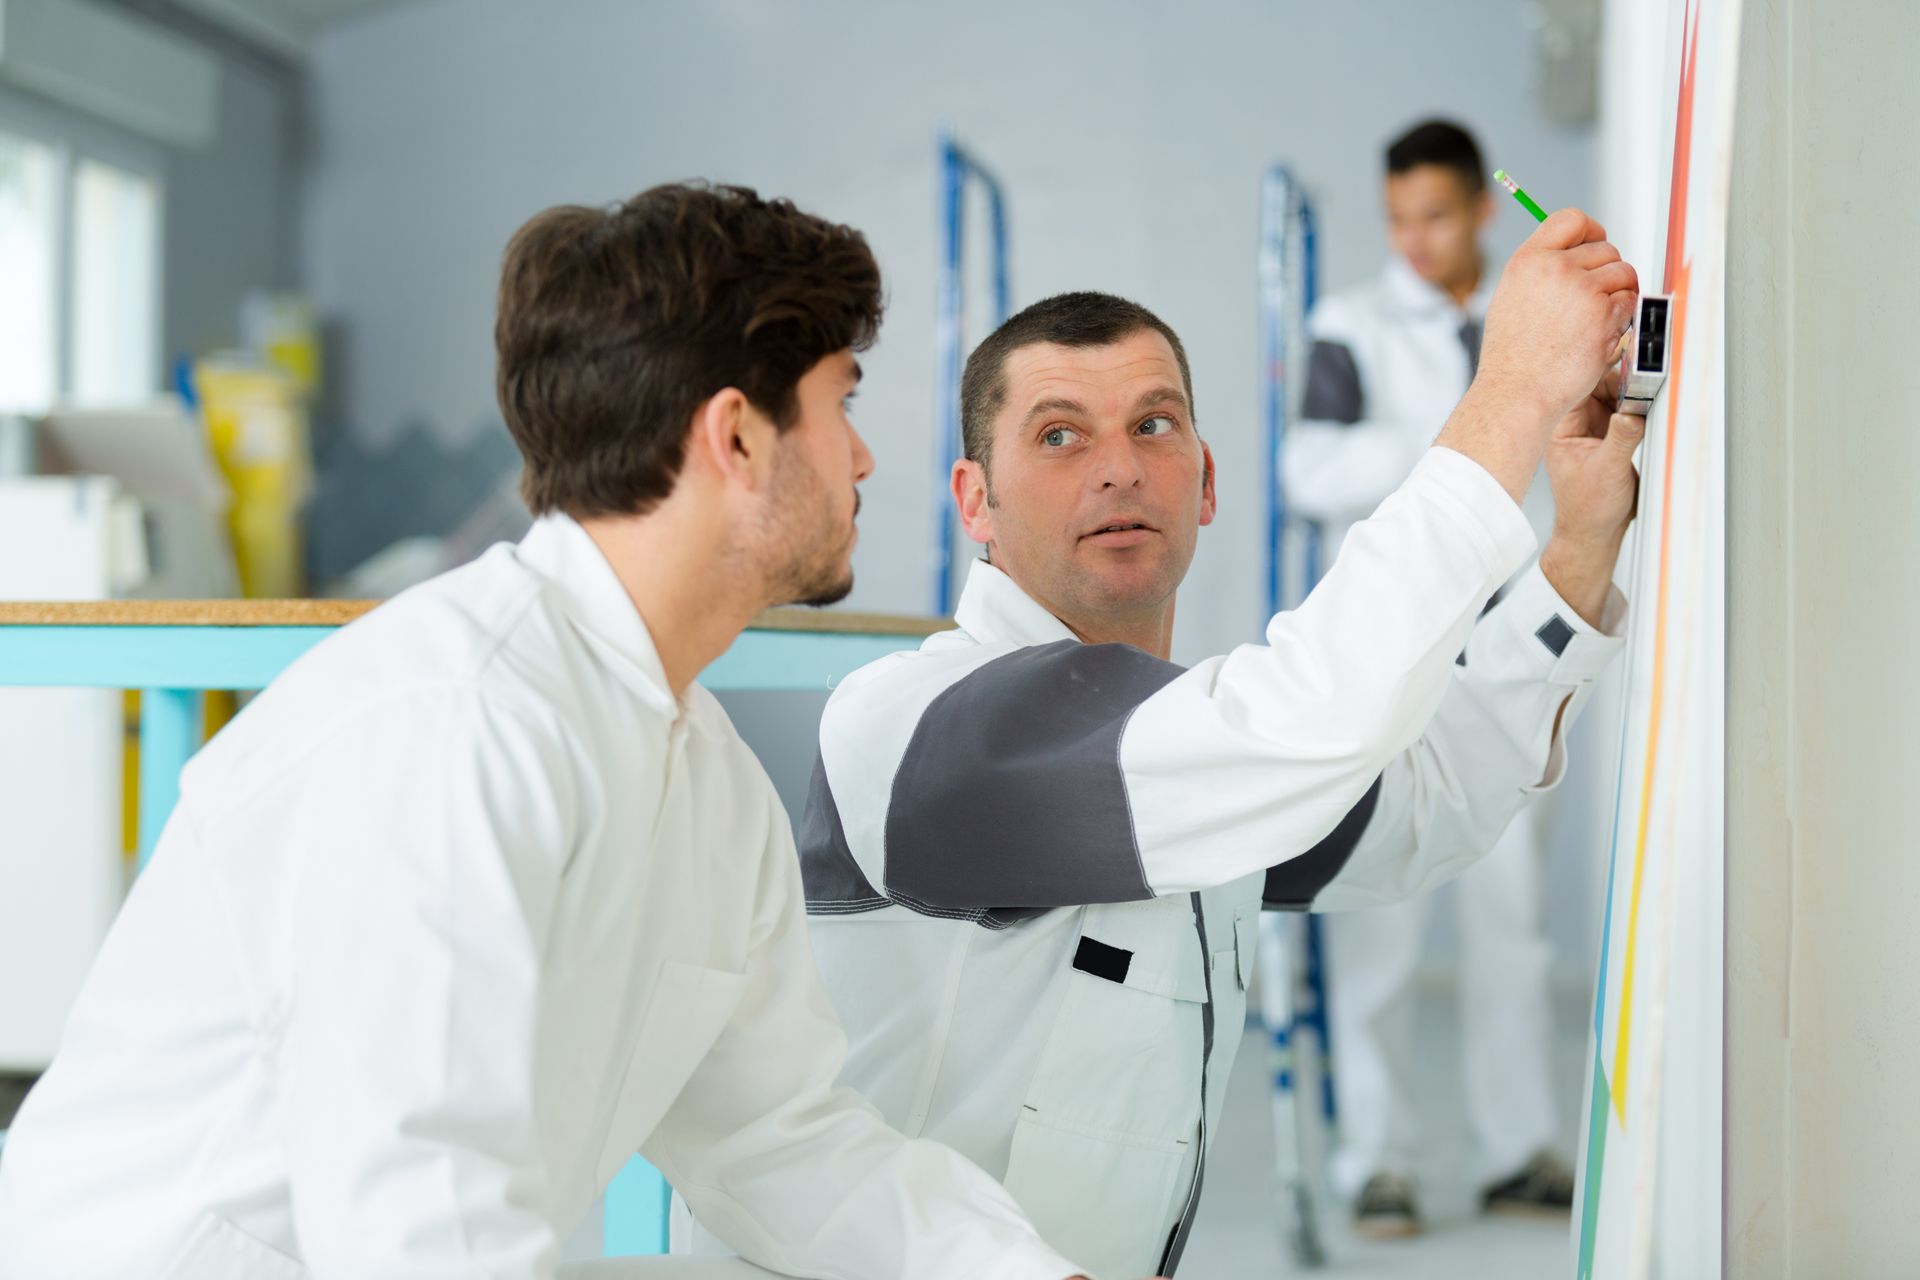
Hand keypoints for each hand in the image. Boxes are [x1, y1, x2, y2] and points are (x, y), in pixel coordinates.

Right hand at [1475, 208, 1639, 426]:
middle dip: (1607, 272)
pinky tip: (1600, 334)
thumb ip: (1540, 271)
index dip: (1591, 230)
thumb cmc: (1513, 357)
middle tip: (1594, 300)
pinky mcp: (1603, 313)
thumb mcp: (1511, 298)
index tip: (1594, 245)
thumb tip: (1574, 256)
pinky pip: (1631, 300)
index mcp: (1527, 260)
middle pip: (1605, 248)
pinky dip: (1623, 316)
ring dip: (1618, 294)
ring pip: (1623, 272)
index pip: (1572, 219)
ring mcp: (1580, 289)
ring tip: (1596, 320)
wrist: (1516, 392)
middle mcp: (1554, 267)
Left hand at [1545, 368, 1643, 549]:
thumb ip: (1622, 438)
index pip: (1578, 387)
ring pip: (1613, 394)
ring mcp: (1593, 428)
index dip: (1599, 369)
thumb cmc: (1587, 508)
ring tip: (1648, 390)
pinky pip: (1624, 408)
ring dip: (1631, 390)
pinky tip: (1648, 403)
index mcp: (1562, 429)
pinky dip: (1637, 403)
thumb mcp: (1608, 470)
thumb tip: (1632, 411)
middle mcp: (1575, 424)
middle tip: (1643, 375)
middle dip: (1621, 378)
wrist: (1596, 531)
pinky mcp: (1610, 433)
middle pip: (1598, 385)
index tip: (1622, 357)